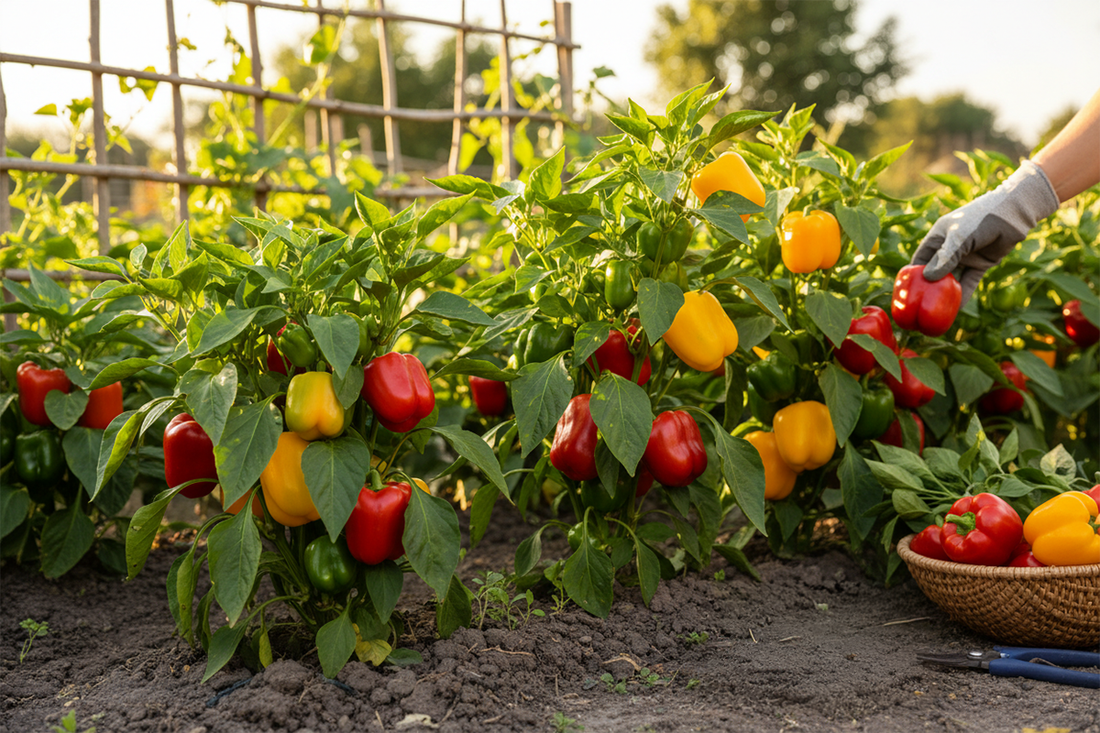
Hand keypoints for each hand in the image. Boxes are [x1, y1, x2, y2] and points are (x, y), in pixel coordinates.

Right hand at [911, 160, 1058, 303]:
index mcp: (938, 238)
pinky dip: (964, 294)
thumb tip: (929, 278)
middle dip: (929, 289)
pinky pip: (969, 282)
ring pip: (952, 279)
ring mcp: (965, 257)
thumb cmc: (980, 219)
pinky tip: (958, 308)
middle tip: (921, 306)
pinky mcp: (981, 264)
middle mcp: (949, 249)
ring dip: (947, 294)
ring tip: (939, 311)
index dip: (913, 275)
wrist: (1013, 213)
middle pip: (935, 272)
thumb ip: (945, 258)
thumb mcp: (959, 238)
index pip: (920, 259)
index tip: (907, 291)